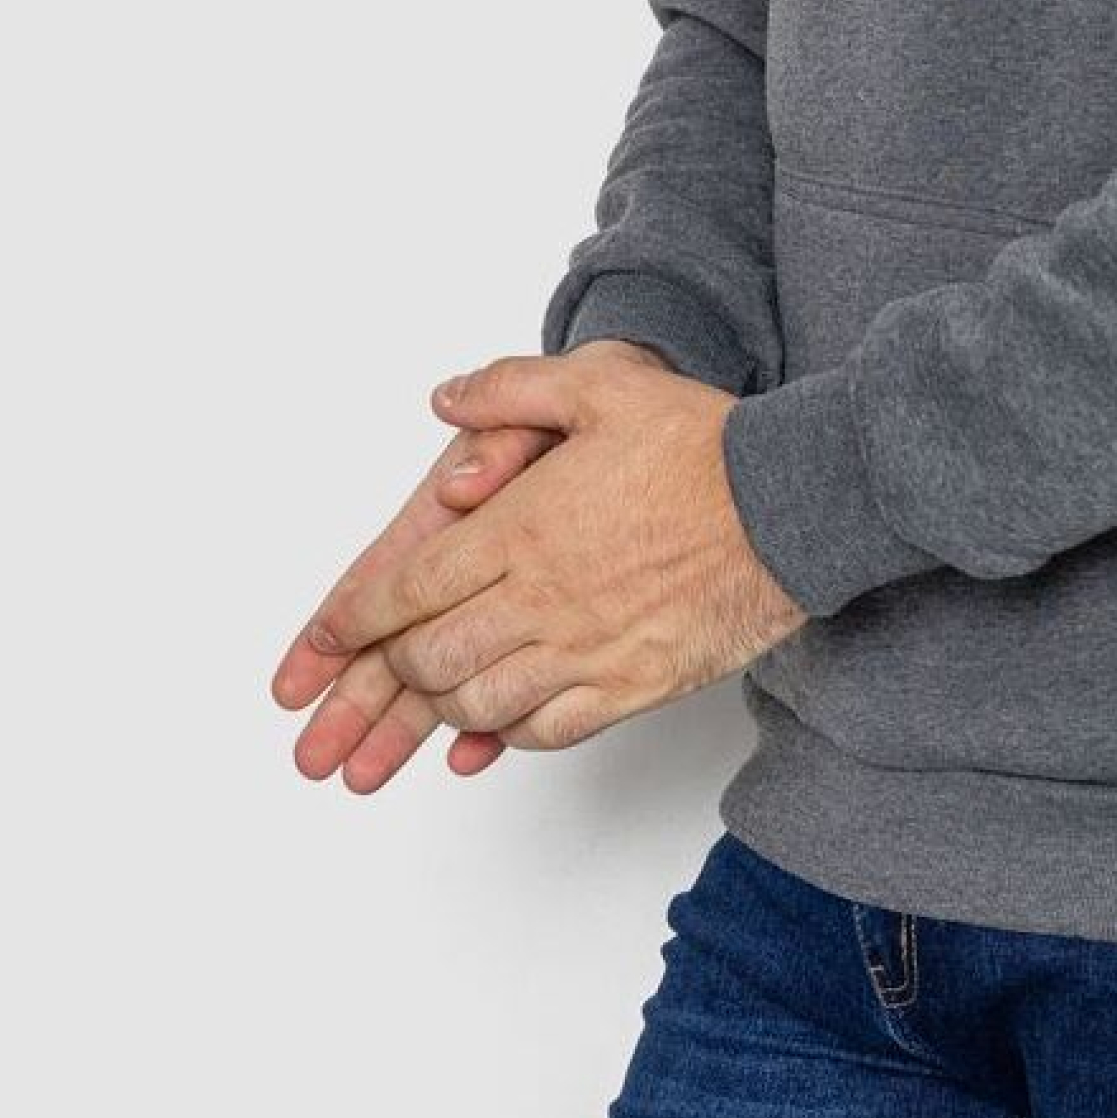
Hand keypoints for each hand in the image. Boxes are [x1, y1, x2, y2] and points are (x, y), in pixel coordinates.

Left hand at [290, 345, 807, 755]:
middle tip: (374, 676)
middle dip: (388, 672)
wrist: (794, 505)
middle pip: (430, 657)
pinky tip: (504, 718)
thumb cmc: (703, 446)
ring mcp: (585, 649)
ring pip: (479, 703)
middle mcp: (541, 597)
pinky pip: (546, 729)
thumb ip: (511, 389)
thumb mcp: (602, 386)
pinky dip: (509, 731)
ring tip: (436, 696)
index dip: (352, 622)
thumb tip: (445, 398)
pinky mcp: (632, 685)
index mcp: (521, 527)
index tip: (323, 643)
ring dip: (445, 703)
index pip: (408, 588)